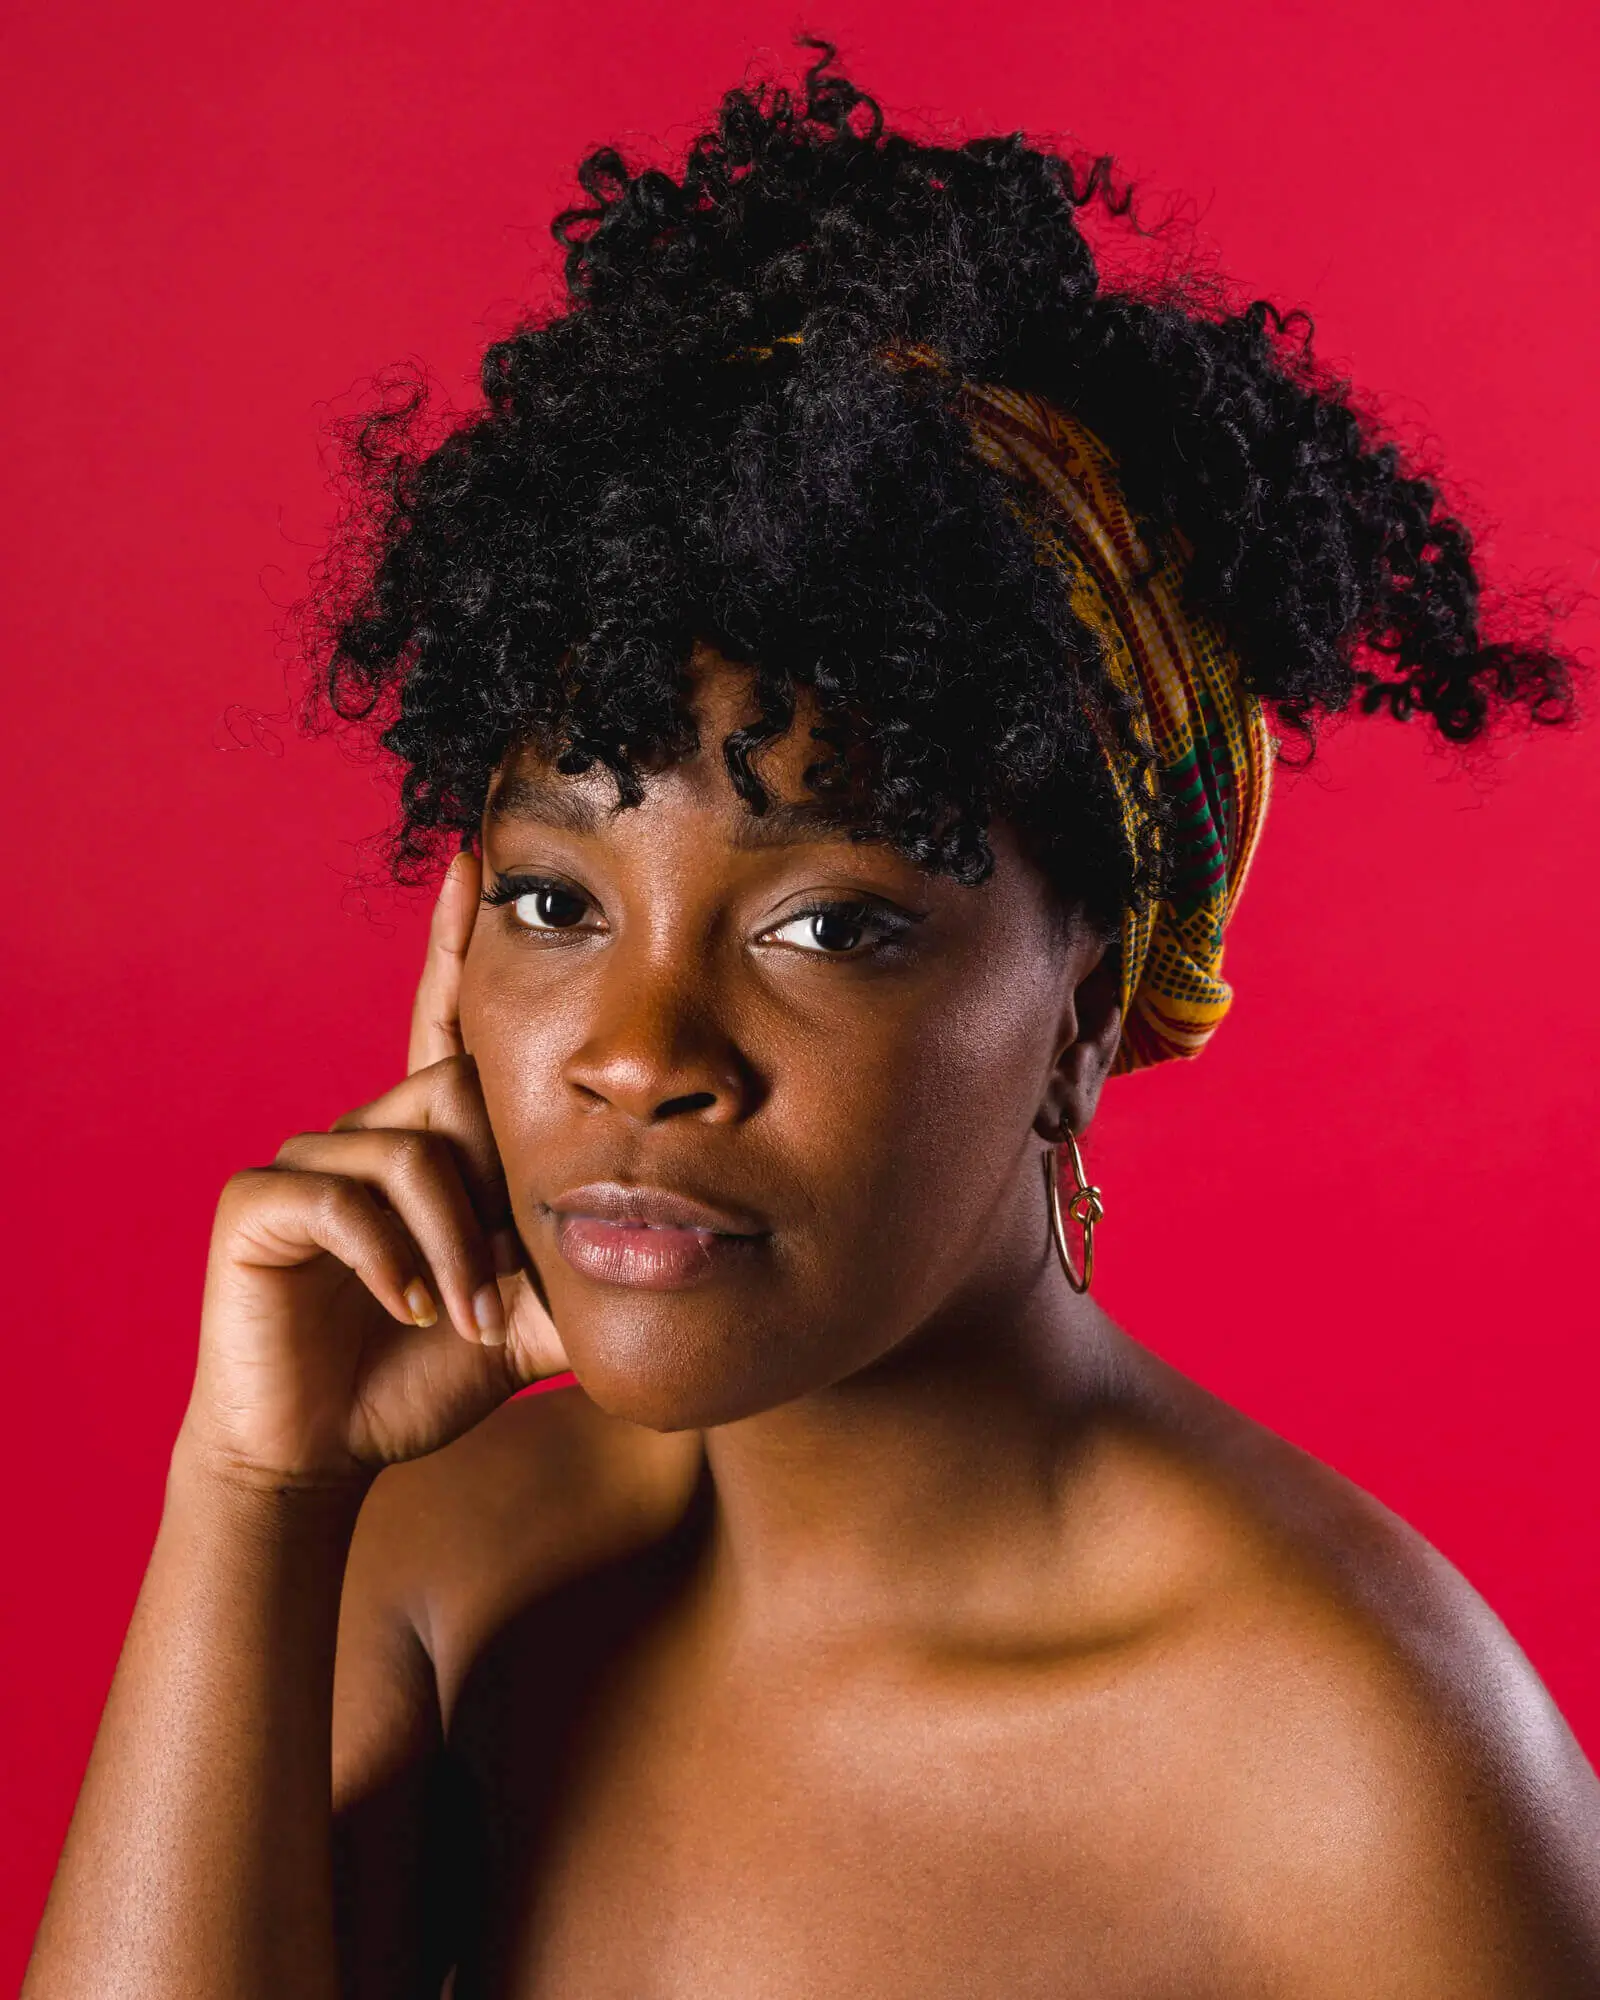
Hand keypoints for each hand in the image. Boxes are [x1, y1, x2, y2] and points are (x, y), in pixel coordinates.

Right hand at [179, 850, 568, 1489]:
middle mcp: (368, 1132)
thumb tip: (679, 1253)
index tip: (481, 856)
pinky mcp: (257, 1203)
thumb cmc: (422, 1375)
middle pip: (462, 1096)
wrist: (320, 1451)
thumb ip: (584, 1274)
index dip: (459, 944)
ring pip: (416, 1154)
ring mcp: (307, 1162)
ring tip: (468, 1324)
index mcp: (430, 1144)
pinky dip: (395, 1261)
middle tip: (501, 1292)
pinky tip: (412, 1312)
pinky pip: (347, 1199)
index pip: (451, 1027)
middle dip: (495, 1198)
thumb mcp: (529, 1320)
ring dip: (454, 1252)